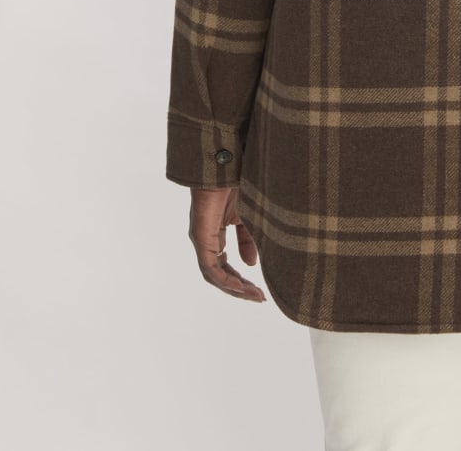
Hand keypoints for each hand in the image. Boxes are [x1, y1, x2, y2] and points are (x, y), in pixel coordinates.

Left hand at [188, 186, 266, 302]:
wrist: (226, 163)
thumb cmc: (235, 183)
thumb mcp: (247, 216)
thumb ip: (247, 240)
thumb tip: (251, 264)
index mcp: (216, 235)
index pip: (225, 266)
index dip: (241, 280)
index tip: (260, 291)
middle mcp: (206, 241)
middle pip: (220, 275)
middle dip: (240, 288)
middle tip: (259, 298)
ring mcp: (202, 240)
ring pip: (214, 275)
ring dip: (233, 288)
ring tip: (253, 295)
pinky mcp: (201, 236)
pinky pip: (210, 266)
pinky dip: (225, 279)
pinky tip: (240, 285)